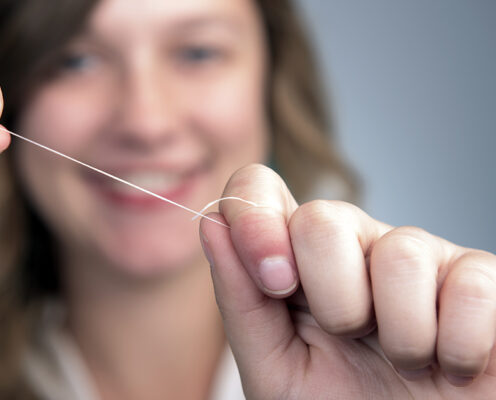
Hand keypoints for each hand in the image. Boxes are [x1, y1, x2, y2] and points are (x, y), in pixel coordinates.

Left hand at [200, 164, 495, 398]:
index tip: (274, 281)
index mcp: (297, 258)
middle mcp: (356, 244)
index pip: (258, 188)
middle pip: (323, 217)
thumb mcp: (273, 365)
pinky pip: (469, 287)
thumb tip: (212, 222)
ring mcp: (420, 256)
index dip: (255, 219)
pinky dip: (454, 346)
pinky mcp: (479, 280)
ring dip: (398, 335)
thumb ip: (240, 297)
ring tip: (403, 359)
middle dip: (333, 300)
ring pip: (401, 254)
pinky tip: (447, 363)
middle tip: (351, 338)